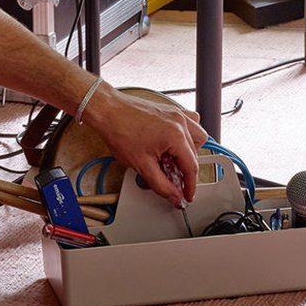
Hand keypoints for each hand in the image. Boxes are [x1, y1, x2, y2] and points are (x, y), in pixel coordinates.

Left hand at [82, 87, 208, 206]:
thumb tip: (174, 195)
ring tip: (173, 160)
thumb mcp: (141, 165)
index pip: (191, 167)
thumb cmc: (120, 131)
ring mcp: (176, 114)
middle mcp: (180, 122)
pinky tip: (172, 143)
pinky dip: (186, 135)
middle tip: (173, 180)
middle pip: (195, 154)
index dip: (190, 186)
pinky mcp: (170, 111)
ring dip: (189, 151)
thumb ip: (161, 185)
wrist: (108, 111)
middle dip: (185, 170)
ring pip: (197, 136)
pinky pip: (190, 122)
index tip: (187, 195)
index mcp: (176, 136)